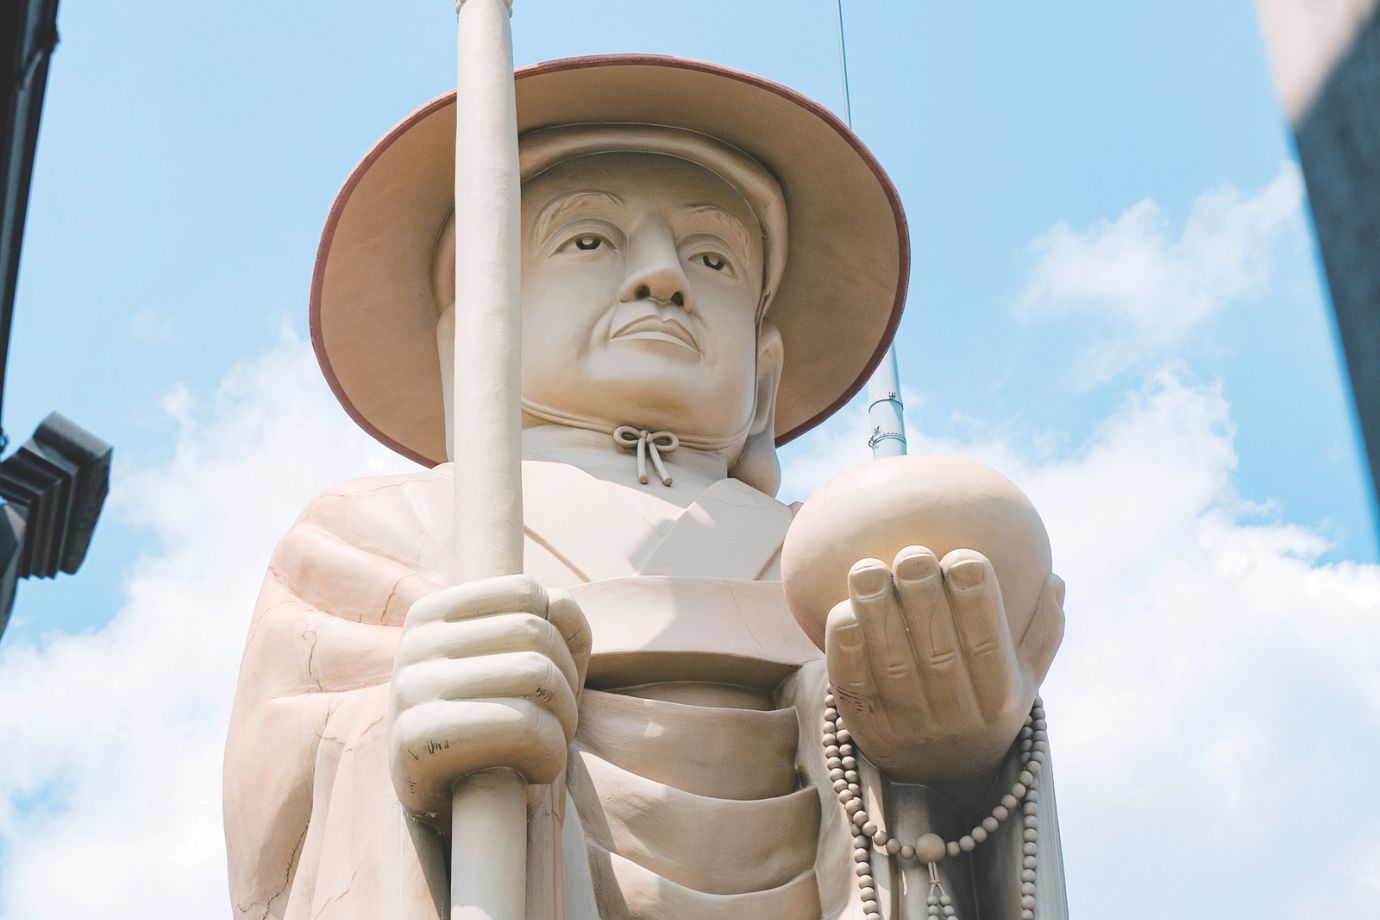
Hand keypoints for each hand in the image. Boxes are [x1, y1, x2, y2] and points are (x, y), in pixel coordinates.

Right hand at [387, 574, 590, 819]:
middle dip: (567, 685)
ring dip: (564, 722)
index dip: (560, 636)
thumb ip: (552, 623)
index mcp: (431, 612)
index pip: (525, 592)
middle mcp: (412, 644)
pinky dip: (550, 752)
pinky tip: (533, 770)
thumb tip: (560, 604)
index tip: (552, 678)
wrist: (445, 803)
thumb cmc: (493, 722)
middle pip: (535, 634)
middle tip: (557, 722)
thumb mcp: (522, 661)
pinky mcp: (415, 740)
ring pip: (536, 674)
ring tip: (548, 745)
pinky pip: (521, 725)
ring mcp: (408, 689)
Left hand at [824, 546, 1063, 790]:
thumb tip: (1055, 579)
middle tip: (913, 554)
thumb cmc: (982, 701)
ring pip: (893, 665)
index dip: (978, 601)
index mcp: (999, 698)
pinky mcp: (865, 726)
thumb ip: (1041, 631)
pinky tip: (843, 609)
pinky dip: (847, 646)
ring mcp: (908, 724)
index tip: (965, 555)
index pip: (989, 646)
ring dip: (877, 614)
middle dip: (924, 599)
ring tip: (867, 569)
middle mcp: (955, 716)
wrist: (937, 776)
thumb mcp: (1022, 677)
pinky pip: (853, 684)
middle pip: (938, 653)